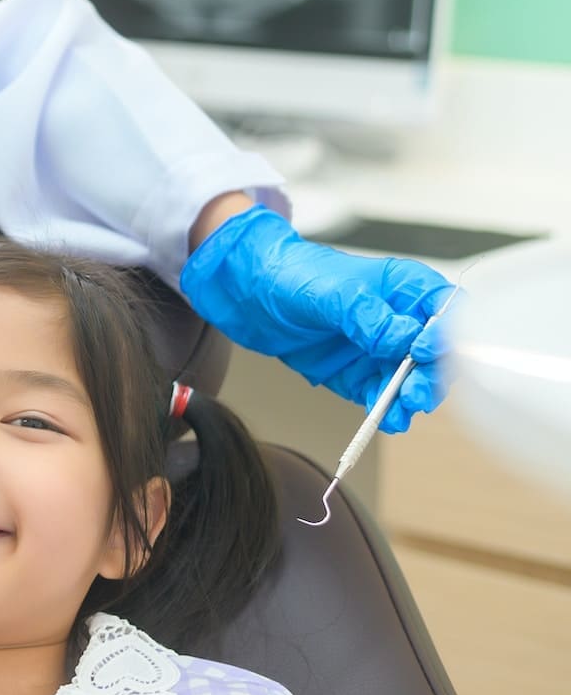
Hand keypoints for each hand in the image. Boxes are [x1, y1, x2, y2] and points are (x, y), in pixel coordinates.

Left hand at [180, 205, 454, 432]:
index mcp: (404, 288)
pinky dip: (386, 409)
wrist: (248, 291)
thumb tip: (405, 339)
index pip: (446, 313)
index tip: (426, 352)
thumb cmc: (292, 274)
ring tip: (401, 411)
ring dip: (411, 398)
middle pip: (436, 354)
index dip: (447, 334)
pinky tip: (387, 420)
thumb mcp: (331, 291)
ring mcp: (380, 350)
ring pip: (412, 381)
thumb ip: (368, 315)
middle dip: (431, 376)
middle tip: (416, 394)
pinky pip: (381, 396)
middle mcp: (400, 321)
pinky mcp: (358, 373)